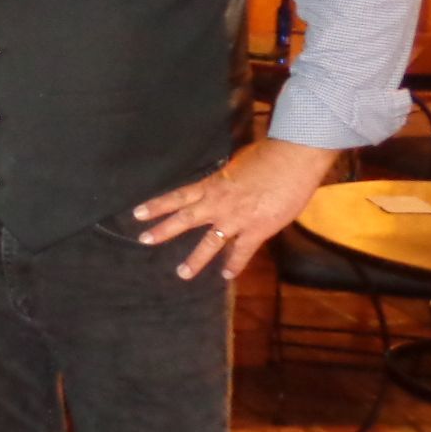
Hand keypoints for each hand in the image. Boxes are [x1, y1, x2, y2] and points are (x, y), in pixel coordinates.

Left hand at [133, 138, 339, 280]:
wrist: (293, 159)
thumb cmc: (268, 155)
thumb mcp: (237, 165)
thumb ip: (227, 179)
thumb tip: (224, 183)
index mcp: (213, 185)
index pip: (178, 196)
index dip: (157, 205)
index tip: (137, 214)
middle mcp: (218, 203)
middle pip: (184, 219)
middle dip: (163, 230)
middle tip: (144, 240)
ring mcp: (236, 219)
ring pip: (209, 242)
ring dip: (195, 259)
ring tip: (182, 274)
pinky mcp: (257, 230)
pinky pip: (241, 251)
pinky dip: (234, 264)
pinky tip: (226, 276)